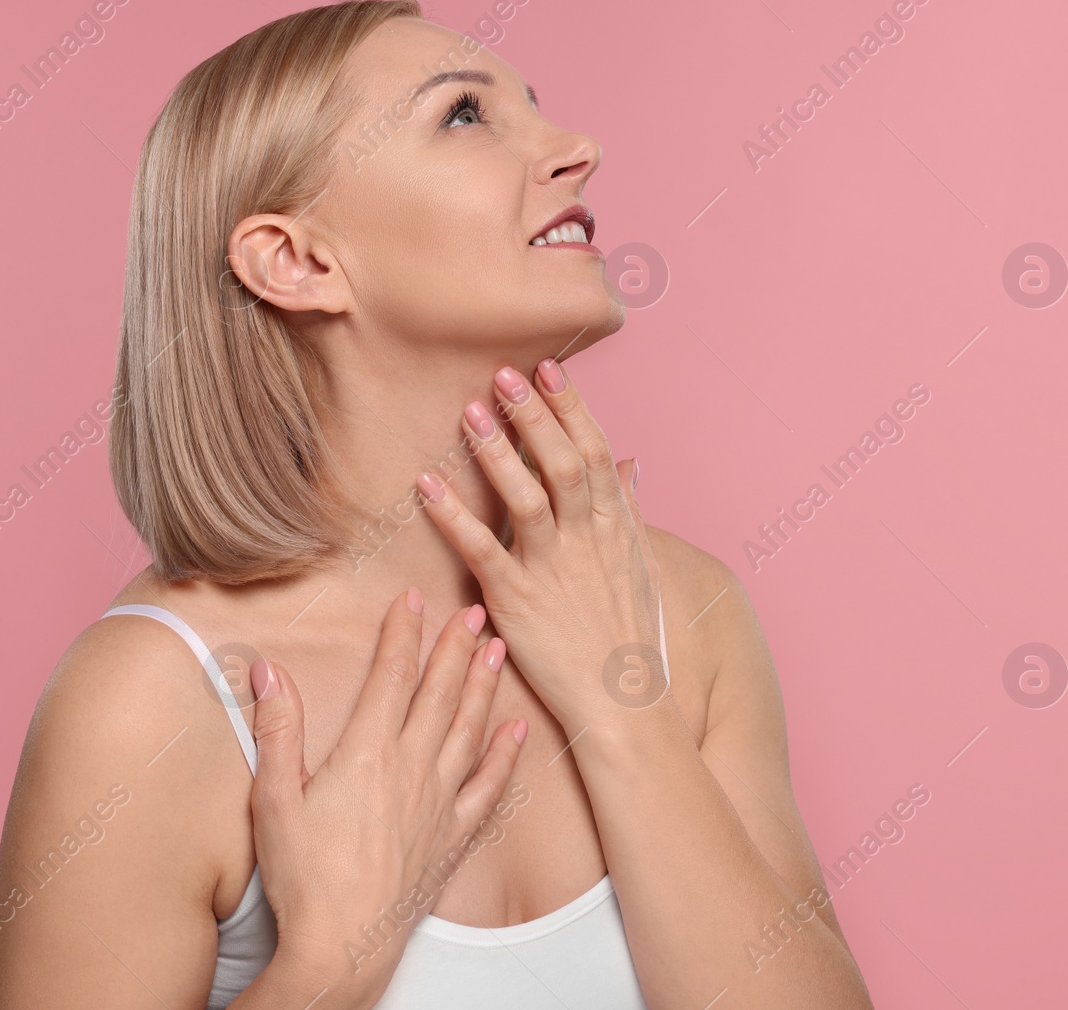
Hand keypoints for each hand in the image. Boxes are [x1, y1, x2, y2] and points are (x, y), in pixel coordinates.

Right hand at [246, 590, 525, 993]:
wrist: (341, 945)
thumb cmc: (302, 876)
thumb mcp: (273, 798)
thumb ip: (277, 729)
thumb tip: (268, 670)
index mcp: (367, 753)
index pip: (391, 675)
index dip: (402, 632)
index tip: (411, 598)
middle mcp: (411, 768)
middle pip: (440, 692)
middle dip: (456, 646)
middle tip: (473, 609)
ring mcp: (439, 802)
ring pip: (470, 728)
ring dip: (484, 685)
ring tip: (497, 649)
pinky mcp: (453, 836)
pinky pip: (489, 786)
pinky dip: (506, 753)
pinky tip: (518, 728)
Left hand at [414, 359, 663, 731]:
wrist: (624, 700)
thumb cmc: (629, 634)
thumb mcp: (641, 564)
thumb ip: (631, 509)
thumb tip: (633, 463)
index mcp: (617, 527)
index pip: (596, 451)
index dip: (571, 407)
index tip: (548, 367)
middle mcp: (588, 540)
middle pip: (563, 463)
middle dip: (534, 415)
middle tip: (503, 373)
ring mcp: (553, 569)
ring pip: (526, 499)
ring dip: (497, 453)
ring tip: (470, 411)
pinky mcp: (517, 600)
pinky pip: (481, 550)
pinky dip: (452, 516)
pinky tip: (426, 485)